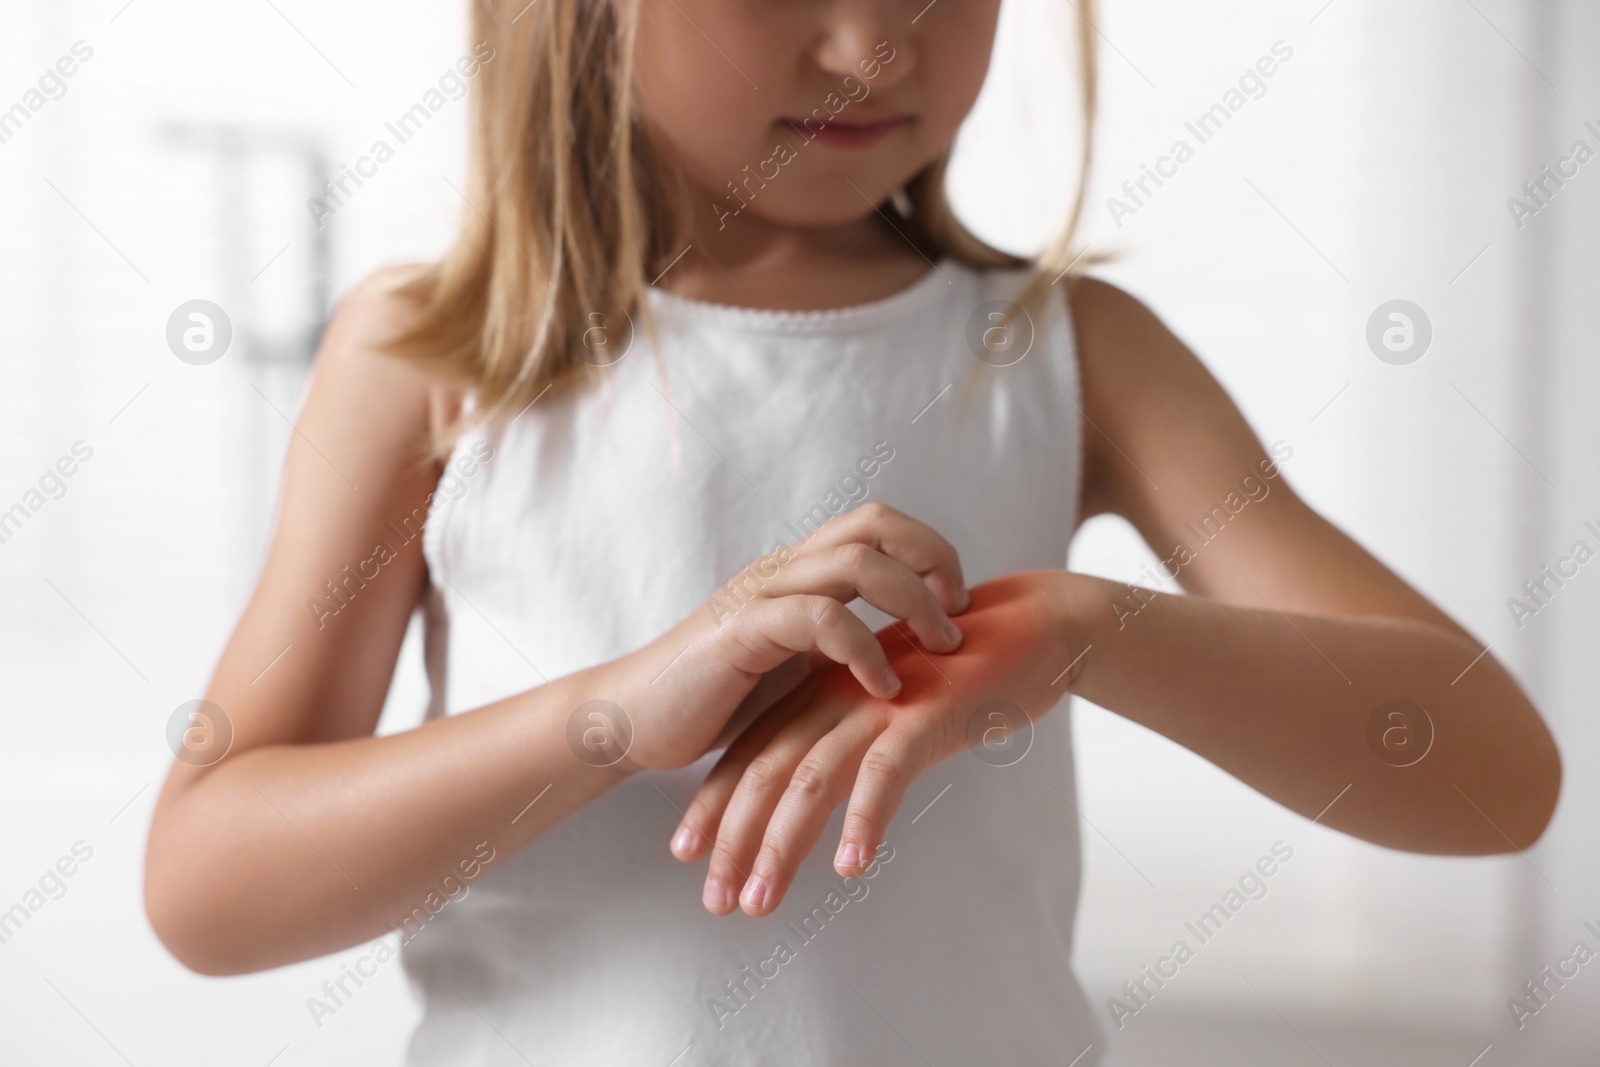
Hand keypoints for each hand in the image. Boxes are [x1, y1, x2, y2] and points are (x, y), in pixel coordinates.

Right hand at [606, 502, 971, 772]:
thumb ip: (844, 647)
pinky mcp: (741, 633)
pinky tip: (885, 688)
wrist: (636, 720)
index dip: (931, 549)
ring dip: (912, 602)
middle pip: (876, 523)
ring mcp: (761, 596)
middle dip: (934, 560)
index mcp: (800, 571)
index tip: (959, 602)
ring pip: (855, 562)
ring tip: (938, 650)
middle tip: (958, 617)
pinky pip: (817, 619)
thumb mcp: (797, 667)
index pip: (879, 523)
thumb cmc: (719, 699)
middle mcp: (784, 570)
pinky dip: (864, 649)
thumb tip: (913, 654)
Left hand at [669, 571, 1082, 915]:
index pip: (756, 752)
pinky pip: (885, 771)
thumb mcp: (897, 710)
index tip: (689, 857)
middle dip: (734, 840)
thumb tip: (826, 797)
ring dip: (781, 844)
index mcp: (826, 690)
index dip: (718, 805)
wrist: (1039, 626)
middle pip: (767, 770)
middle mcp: (840, 694)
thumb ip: (859, 743)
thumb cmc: (969, 674)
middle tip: (715, 901)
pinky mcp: (926, 710)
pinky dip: (864, 818)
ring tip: (760, 901)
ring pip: (812, 777)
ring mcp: (881, 701)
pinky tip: (851, 865)